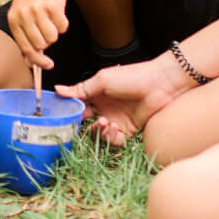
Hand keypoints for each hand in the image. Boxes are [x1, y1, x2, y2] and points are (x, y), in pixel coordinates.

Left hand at [7, 0, 69, 67]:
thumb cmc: (34, 0)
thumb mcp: (22, 15)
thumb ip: (24, 36)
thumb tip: (29, 62)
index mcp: (13, 19)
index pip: (24, 47)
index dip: (37, 60)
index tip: (47, 65)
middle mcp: (23, 14)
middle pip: (41, 45)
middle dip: (47, 40)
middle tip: (46, 28)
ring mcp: (37, 10)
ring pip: (52, 37)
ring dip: (55, 32)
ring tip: (50, 18)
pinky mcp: (52, 6)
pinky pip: (63, 27)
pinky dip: (63, 23)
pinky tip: (57, 12)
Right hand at [58, 54, 191, 146]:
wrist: (161, 85)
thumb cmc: (131, 77)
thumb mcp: (103, 81)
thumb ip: (80, 89)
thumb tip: (57, 89)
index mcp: (95, 94)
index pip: (76, 106)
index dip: (69, 112)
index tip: (61, 117)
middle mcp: (103, 108)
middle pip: (85, 123)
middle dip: (83, 126)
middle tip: (86, 122)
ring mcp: (115, 120)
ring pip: (98, 134)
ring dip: (99, 131)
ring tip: (106, 123)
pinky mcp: (128, 130)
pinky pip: (114, 141)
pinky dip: (112, 138)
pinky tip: (115, 128)